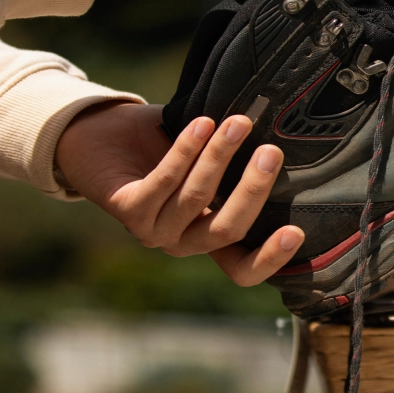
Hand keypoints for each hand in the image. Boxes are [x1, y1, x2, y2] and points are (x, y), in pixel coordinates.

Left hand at [55, 102, 303, 285]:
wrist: (97, 136)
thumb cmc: (160, 145)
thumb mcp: (206, 161)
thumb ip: (235, 163)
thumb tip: (282, 135)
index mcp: (206, 237)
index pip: (241, 269)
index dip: (269, 259)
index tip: (296, 232)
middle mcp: (181, 242)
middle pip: (227, 230)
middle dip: (253, 190)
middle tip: (271, 153)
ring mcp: (152, 230)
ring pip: (196, 199)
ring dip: (219, 157)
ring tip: (237, 123)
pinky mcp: (126, 209)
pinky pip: (163, 182)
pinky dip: (186, 152)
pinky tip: (201, 125)